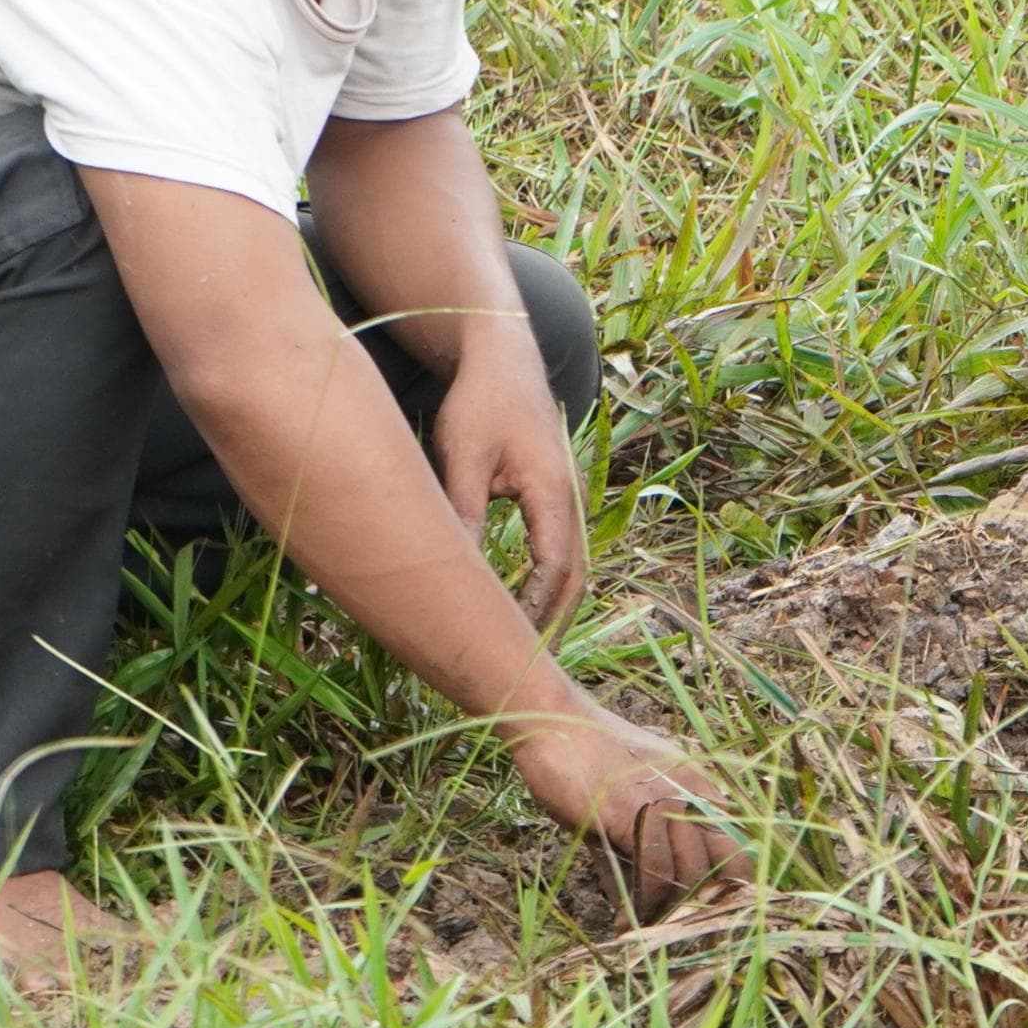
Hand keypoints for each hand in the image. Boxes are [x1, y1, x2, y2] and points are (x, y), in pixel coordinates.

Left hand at [431, 342, 584, 629]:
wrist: (504, 359)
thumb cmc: (480, 403)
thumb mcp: (463, 455)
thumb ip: (463, 511)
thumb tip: (453, 569)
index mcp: (553, 492)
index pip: (554, 568)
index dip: (535, 611)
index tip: (509, 646)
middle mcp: (571, 500)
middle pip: (574, 577)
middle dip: (552, 622)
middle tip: (520, 667)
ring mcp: (569, 500)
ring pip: (572, 567)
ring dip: (553, 607)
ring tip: (523, 649)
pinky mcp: (557, 498)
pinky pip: (561, 552)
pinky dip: (549, 585)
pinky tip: (523, 605)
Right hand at [513, 705, 747, 921]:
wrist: (554, 723)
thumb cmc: (585, 760)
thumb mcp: (623, 803)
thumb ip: (637, 850)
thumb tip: (634, 908)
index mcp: (698, 784)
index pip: (738, 841)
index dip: (731, 884)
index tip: (711, 914)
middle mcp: (692, 792)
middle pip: (723, 862)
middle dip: (705, 904)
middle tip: (678, 929)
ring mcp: (664, 802)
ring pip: (691, 873)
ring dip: (669, 910)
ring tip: (647, 928)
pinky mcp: (632, 815)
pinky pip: (654, 871)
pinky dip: (643, 904)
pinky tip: (625, 919)